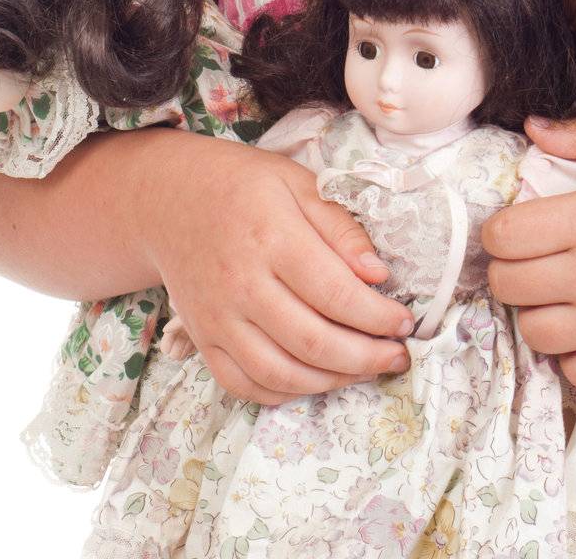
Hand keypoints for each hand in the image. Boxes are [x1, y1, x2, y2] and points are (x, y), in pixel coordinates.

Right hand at [143, 132, 412, 404]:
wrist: (170, 199)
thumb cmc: (244, 185)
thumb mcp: (298, 183)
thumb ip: (340, 227)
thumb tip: (379, 273)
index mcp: (272, 237)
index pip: (335, 293)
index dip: (378, 316)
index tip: (405, 322)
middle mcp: (241, 284)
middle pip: (312, 341)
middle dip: (365, 358)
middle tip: (397, 356)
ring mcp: (217, 318)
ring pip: (280, 373)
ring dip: (332, 381)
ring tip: (365, 370)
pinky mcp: (202, 339)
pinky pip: (243, 384)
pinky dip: (284, 393)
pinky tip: (316, 379)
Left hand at [483, 116, 575, 390]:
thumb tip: (532, 126)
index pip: (503, 236)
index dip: (502, 232)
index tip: (522, 229)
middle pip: (506, 285)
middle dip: (514, 270)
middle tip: (542, 261)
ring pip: (531, 330)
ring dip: (540, 312)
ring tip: (566, 294)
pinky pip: (569, 369)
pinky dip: (573, 353)